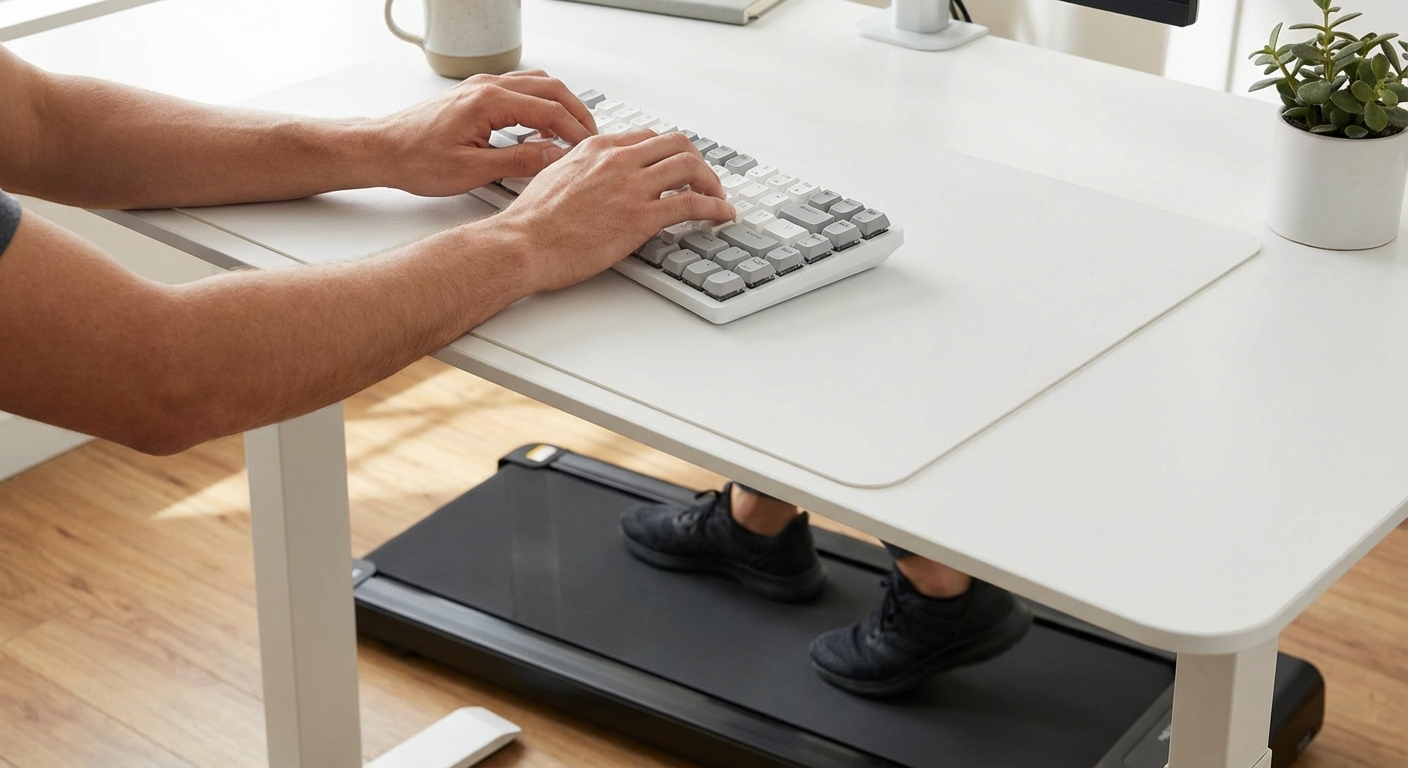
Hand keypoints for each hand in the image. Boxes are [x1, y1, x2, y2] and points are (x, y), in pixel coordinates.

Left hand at [373, 69, 595, 196]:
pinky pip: (520, 89)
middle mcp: (487, 86)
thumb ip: (518, 161)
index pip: (549, 111)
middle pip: (551, 89)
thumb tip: (554, 156)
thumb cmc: (415, 159)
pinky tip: (541, 128)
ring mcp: (481, 87)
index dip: (576, 132)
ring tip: (573, 132)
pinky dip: (540, 104)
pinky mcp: (475, 94)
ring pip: (537, 84)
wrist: (381, 149)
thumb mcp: (472, 170)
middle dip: (577, 113)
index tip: (590, 149)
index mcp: (489, 101)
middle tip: (591, 139)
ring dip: (560, 105)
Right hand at [496, 129, 735, 292]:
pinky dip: (715, 207)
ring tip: (717, 198)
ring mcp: (632, 187)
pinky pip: (692, 204)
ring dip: (711, 182)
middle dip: (697, 162)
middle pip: (676, 144)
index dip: (669, 152)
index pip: (648, 137)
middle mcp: (618, 160)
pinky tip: (722, 215)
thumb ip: (581, 169)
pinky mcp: (641, 217)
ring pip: (690, 167)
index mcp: (597, 147)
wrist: (523, 243)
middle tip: (704, 181)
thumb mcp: (554, 175)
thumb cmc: (531, 220)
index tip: (676, 167)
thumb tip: (591, 176)